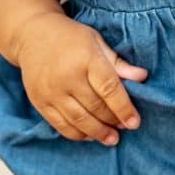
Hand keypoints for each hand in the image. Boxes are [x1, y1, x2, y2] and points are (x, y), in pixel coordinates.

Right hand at [15, 10, 147, 143]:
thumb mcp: (97, 42)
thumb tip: (142, 77)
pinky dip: (77, 134)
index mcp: (86, 59)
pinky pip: (60, 125)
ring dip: (98, 133)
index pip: (109, 89)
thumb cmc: (71, 38)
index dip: (124, 108)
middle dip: (113, 121)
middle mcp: (67, 77)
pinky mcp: (40, 102)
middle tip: (125, 128)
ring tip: (111, 138)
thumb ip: (118, 63)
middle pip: (95, 107)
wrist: (32, 35)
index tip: (134, 122)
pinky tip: (89, 136)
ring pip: (79, 120)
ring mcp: (52, 91)